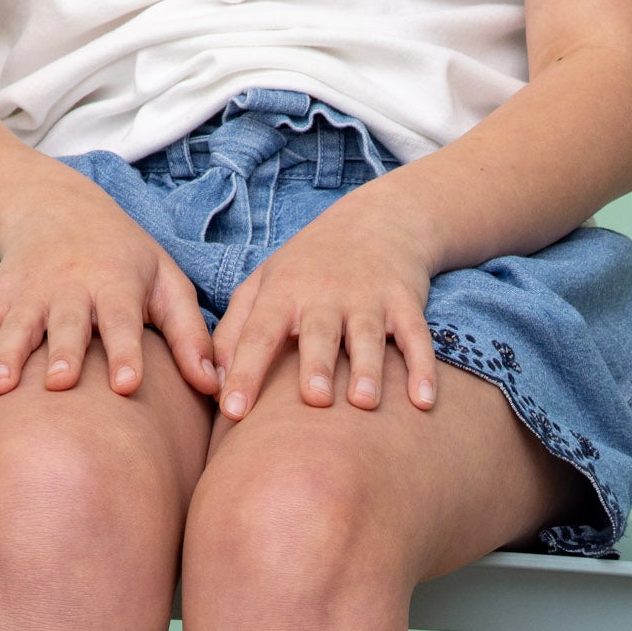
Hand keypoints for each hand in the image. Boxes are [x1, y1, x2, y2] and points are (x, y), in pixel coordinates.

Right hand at [0, 180, 218, 402]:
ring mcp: (29, 293)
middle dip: (61, 352)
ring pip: (16, 327)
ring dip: (5, 358)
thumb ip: (191, 335)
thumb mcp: (165, 281)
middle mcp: (70, 287)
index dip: (125, 351)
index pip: (123, 320)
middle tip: (58, 385)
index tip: (128, 385)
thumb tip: (220, 389)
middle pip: (65, 323)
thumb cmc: (125, 257)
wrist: (54, 205)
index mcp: (116, 283)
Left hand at [211, 188, 439, 419]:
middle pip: (318, 334)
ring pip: (367, 337)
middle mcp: (324, 294)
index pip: (258, 334)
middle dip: (316, 365)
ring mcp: (368, 298)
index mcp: (283, 293)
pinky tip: (423, 402)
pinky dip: (423, 368)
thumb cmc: (308, 267)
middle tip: (314, 399)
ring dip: (368, 369)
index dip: (244, 371)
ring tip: (364, 403)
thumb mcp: (264, 285)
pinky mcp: (405, 303)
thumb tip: (208, 384)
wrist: (378, 219)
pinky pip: (415, 338)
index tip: (232, 411)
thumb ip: (233, 332)